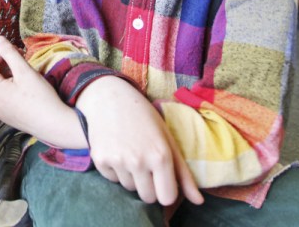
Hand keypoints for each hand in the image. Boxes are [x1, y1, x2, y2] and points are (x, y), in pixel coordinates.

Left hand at [0, 36, 85, 148]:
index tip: (18, 52)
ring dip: (10, 77)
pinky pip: (4, 98)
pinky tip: (28, 92)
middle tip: (25, 63)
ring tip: (28, 78)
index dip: (1, 53)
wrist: (55, 125)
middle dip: (7, 65)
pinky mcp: (7, 118)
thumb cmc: (40, 97)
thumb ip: (9, 52)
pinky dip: (13, 89)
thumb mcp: (24, 70)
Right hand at [77, 77, 202, 206]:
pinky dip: (115, 170)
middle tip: (145, 164)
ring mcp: (117, 161)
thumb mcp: (167, 139)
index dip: (166, 191)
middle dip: (149, 186)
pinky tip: (116, 150)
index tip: (163, 180)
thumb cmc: (144, 117)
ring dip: (132, 177)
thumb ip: (183, 173)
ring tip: (130, 153)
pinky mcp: (100, 160)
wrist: (110, 97)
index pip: (167, 198)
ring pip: (129, 188)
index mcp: (160, 155)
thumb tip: (199, 202)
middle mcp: (138, 161)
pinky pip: (112, 179)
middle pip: (148, 197)